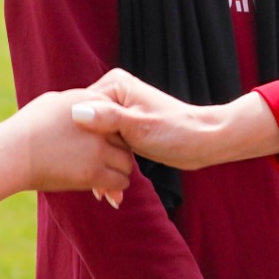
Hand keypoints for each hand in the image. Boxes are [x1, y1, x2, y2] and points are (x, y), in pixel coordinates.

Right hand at [10, 91, 135, 205]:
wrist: (12, 153)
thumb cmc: (26, 128)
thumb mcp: (53, 102)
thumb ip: (76, 104)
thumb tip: (85, 107)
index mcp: (90, 101)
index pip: (117, 114)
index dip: (114, 130)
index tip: (106, 142)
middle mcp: (99, 123)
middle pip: (125, 138)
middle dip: (119, 150)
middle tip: (110, 162)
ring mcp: (97, 148)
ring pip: (126, 163)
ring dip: (119, 170)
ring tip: (108, 175)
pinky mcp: (93, 173)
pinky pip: (120, 181)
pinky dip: (115, 186)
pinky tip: (104, 187)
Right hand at [68, 70, 278, 170]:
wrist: (202, 141)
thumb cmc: (175, 131)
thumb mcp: (139, 126)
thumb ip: (109, 119)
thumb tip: (78, 113)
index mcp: (113, 84)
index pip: (79, 109)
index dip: (77, 138)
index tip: (76, 164)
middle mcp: (113, 94)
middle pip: (85, 127)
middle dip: (88, 157)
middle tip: (93, 189)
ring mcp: (118, 112)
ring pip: (95, 141)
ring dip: (96, 165)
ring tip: (101, 194)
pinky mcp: (124, 129)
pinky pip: (106, 147)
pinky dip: (106, 166)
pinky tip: (107, 190)